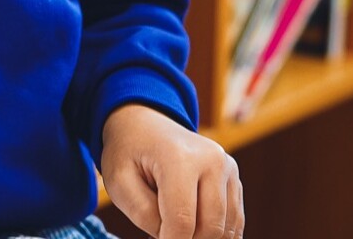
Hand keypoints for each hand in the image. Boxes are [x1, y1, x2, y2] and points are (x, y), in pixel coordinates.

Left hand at [99, 104, 243, 237]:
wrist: (145, 125)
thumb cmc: (128, 153)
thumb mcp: (118, 182)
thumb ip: (144, 214)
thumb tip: (173, 238)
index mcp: (179, 157)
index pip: (182, 221)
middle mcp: (212, 160)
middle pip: (210, 227)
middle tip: (160, 234)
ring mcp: (228, 168)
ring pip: (226, 229)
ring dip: (200, 237)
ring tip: (173, 228)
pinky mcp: (234, 178)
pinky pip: (234, 222)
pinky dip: (214, 233)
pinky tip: (190, 226)